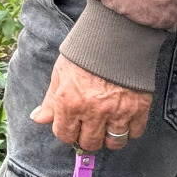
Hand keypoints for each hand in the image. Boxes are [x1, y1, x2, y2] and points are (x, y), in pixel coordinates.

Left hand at [30, 55, 151, 152]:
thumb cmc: (85, 51)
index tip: (71, 125)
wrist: (115, 34)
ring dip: (109, 138)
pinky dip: (130, 129)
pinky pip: (135, 133)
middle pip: (90, 143)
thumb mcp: (60, 72)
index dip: (66, 131)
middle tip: (89, 126)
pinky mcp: (139, 108)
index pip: (64, 135)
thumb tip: (38, 118)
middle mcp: (93, 111)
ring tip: (107, 126)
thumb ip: (50, 100)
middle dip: (87, 137)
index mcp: (70, 102)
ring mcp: (118, 112)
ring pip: (114, 143)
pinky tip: (124, 118)